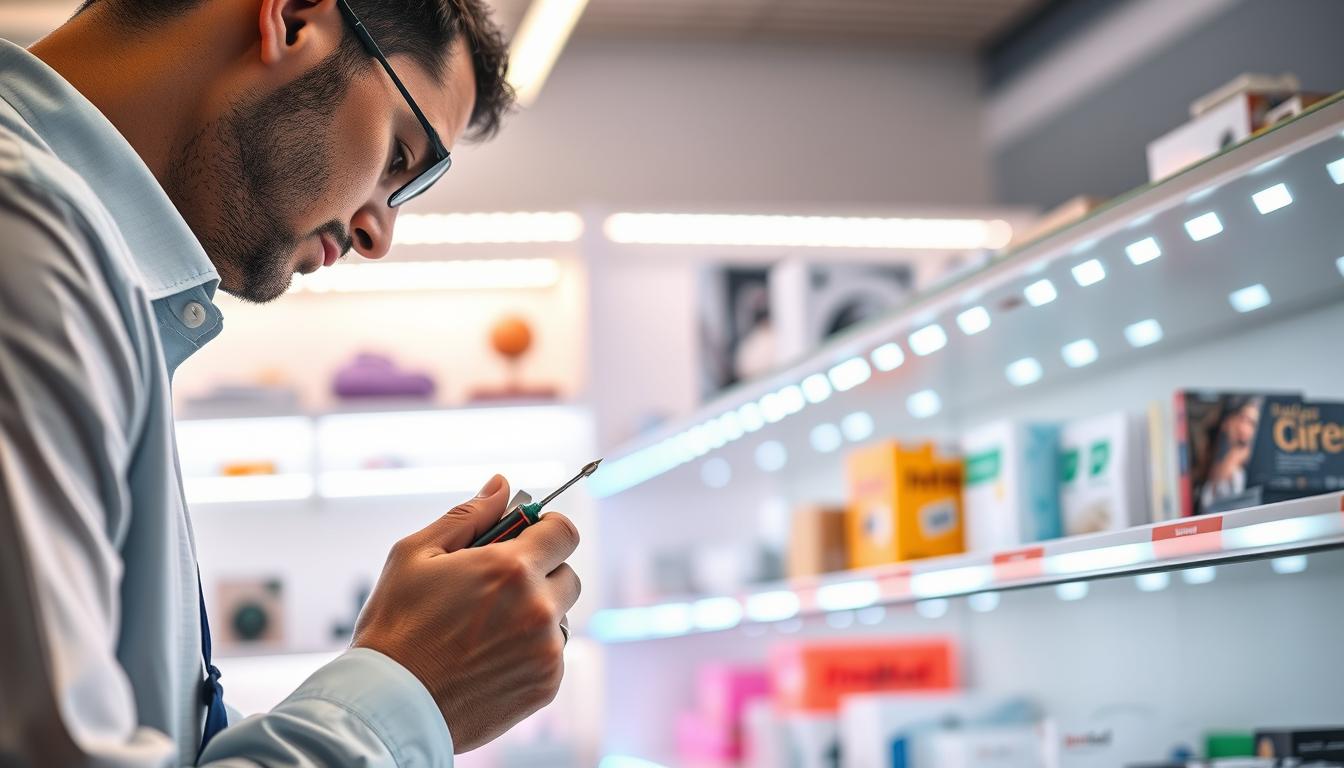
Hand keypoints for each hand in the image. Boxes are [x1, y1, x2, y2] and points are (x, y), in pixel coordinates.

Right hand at [351, 475, 580, 752]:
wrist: (389, 706)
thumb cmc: (396, 627)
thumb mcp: (416, 555)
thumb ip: (468, 515)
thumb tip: (501, 485)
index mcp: (511, 569)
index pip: (564, 532)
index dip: (546, 530)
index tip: (527, 538)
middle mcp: (539, 608)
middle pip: (567, 574)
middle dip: (540, 573)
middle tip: (496, 588)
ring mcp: (546, 650)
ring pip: (559, 617)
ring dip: (536, 615)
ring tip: (486, 630)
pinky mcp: (546, 685)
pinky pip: (552, 654)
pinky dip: (530, 652)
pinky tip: (489, 659)